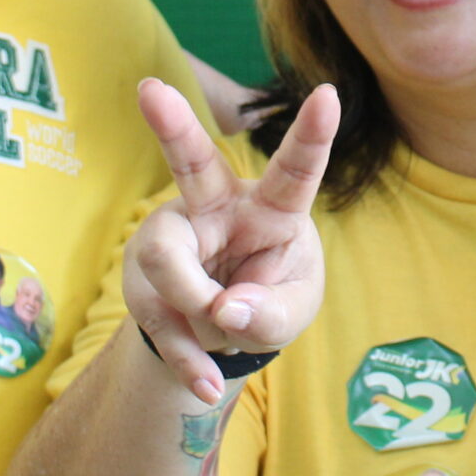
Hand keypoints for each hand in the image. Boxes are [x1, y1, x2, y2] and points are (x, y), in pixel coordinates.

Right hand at [125, 79, 337, 403]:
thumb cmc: (271, 299)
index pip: (295, 172)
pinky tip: (206, 385)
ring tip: (221, 333)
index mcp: (272, 209)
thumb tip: (227, 310)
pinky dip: (189, 360)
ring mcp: (173, 239)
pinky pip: (159, 318)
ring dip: (198, 311)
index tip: (331, 95)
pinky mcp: (145, 278)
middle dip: (172, 127)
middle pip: (194, 165)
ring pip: (167, 263)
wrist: (222, 335)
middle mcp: (216, 209)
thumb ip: (273, 315)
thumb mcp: (293, 311)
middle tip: (150, 90)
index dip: (312, 135)